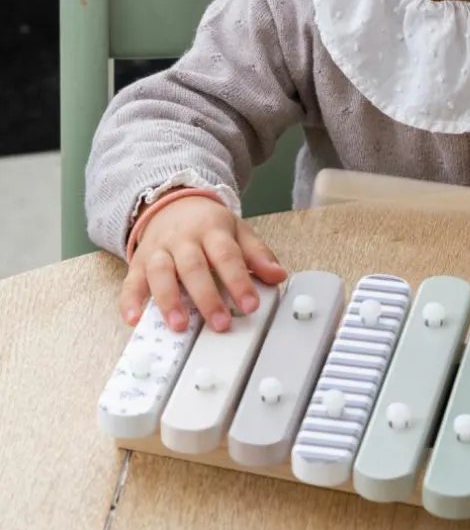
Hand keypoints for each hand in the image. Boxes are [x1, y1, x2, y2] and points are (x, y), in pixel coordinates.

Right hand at [121, 194, 286, 332]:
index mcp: (212, 230)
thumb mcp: (238, 231)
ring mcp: (159, 250)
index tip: (250, 305)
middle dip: (207, 297)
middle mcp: (183, 240)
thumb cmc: (208, 224)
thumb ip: (257, 254)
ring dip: (169, 300)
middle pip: (194, 267)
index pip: (227, 256)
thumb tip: (278, 275)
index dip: (239, 281)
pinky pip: (131, 281)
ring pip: (161, 273)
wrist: (172, 203)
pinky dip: (130, 301)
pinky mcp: (139, 262)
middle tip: (220, 323)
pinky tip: (134, 319)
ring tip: (180, 325)